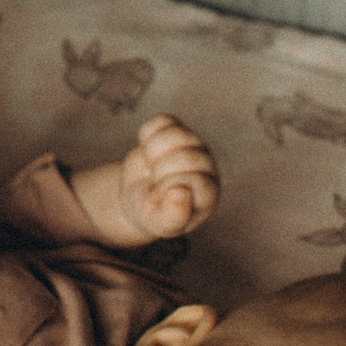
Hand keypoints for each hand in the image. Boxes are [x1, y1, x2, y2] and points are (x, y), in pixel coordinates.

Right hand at [74, 114, 219, 246]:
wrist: (138, 195)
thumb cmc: (153, 213)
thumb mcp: (159, 223)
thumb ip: (173, 216)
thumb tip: (182, 191)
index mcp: (208, 191)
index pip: (196, 180)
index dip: (169, 186)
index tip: (158, 197)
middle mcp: (207, 166)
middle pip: (186, 156)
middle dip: (160, 171)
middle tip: (154, 183)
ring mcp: (193, 144)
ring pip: (175, 135)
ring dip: (152, 152)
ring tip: (152, 167)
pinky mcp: (177, 128)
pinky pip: (161, 121)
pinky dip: (147, 135)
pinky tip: (150, 152)